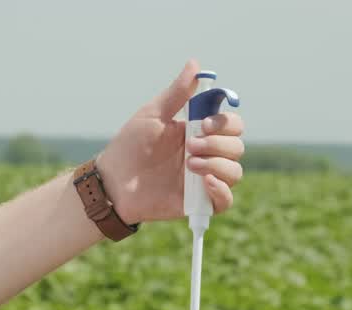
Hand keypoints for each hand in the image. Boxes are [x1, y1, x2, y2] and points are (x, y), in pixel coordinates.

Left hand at [96, 59, 244, 224]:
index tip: (204, 123)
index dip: (225, 122)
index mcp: (199, 132)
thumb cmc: (130, 147)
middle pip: (237, 147)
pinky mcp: (200, 203)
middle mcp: (207, 155)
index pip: (231, 125)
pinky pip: (226, 199)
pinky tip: (204, 182)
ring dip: (217, 164)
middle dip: (218, 144)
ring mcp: (205, 180)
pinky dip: (221, 190)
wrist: (114, 183)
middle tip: (190, 146)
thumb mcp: (153, 115)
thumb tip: (194, 64)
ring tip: (190, 165)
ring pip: (235, 171)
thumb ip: (177, 93)